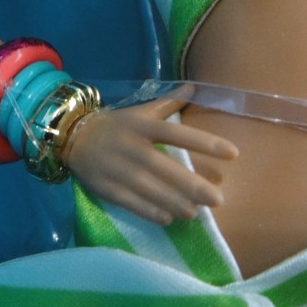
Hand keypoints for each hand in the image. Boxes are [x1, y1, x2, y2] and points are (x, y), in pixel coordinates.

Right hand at [62, 97, 238, 224]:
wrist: (72, 137)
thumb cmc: (116, 125)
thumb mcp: (140, 111)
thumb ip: (168, 102)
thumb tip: (194, 87)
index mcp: (142, 126)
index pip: (177, 134)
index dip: (204, 143)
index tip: (233, 154)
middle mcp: (131, 147)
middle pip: (165, 167)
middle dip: (192, 185)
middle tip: (218, 199)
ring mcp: (117, 169)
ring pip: (149, 189)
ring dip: (174, 203)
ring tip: (195, 213)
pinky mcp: (106, 187)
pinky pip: (131, 202)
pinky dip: (150, 211)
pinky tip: (168, 219)